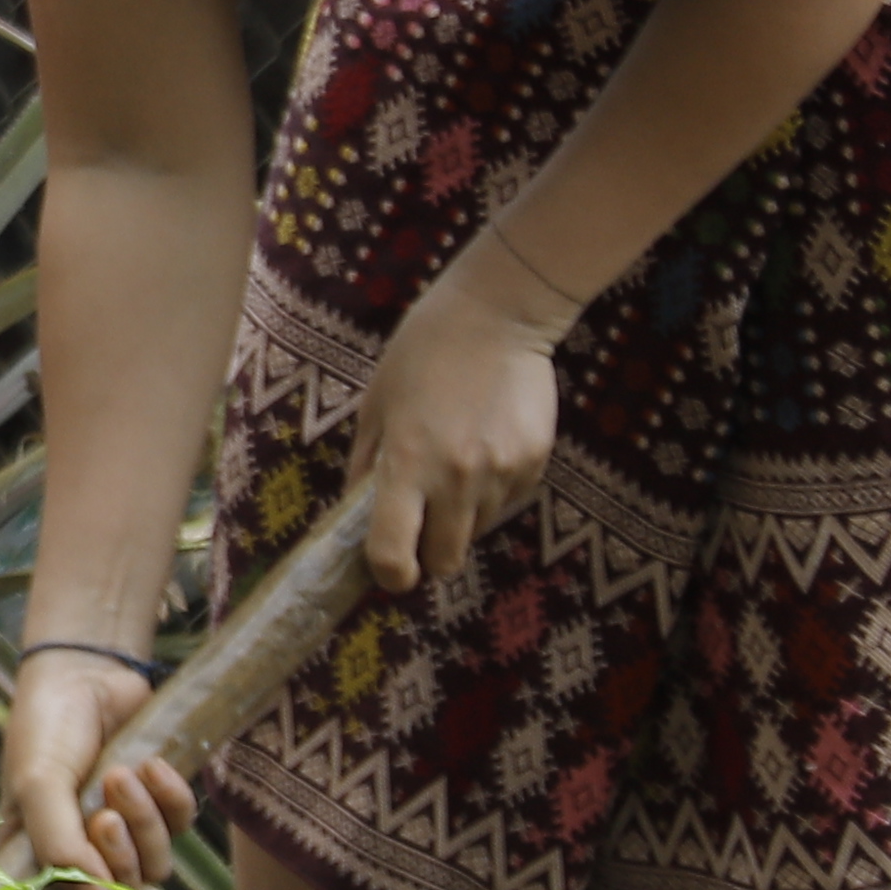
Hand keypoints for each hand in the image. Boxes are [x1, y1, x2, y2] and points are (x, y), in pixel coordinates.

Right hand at [1, 643, 192, 889]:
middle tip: (103, 815)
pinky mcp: (161, 804)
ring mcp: (127, 831)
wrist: (86, 671)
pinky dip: (171, 798)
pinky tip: (151, 764)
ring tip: (122, 774)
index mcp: (41, 857)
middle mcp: (85, 853)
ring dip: (144, 822)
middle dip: (118, 859)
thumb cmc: (47, 727)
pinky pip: (182, 825)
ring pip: (155, 866)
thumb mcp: (37, 786)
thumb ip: (61, 847)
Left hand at [348, 271, 562, 594]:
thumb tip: (357, 518)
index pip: (394, 553)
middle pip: (444, 561)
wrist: (499, 314)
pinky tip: (485, 446)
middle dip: (429, 557)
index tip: (391, 571)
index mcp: (407, 463)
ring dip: (460, 518)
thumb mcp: (377, 405)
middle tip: (421, 527)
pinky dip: (491, 492)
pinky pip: (507, 502)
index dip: (389, 575)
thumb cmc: (423, 354)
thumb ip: (364, 468)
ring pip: (477, 532)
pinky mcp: (534, 464)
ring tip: (455, 465)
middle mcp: (456, 478)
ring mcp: (501, 473)